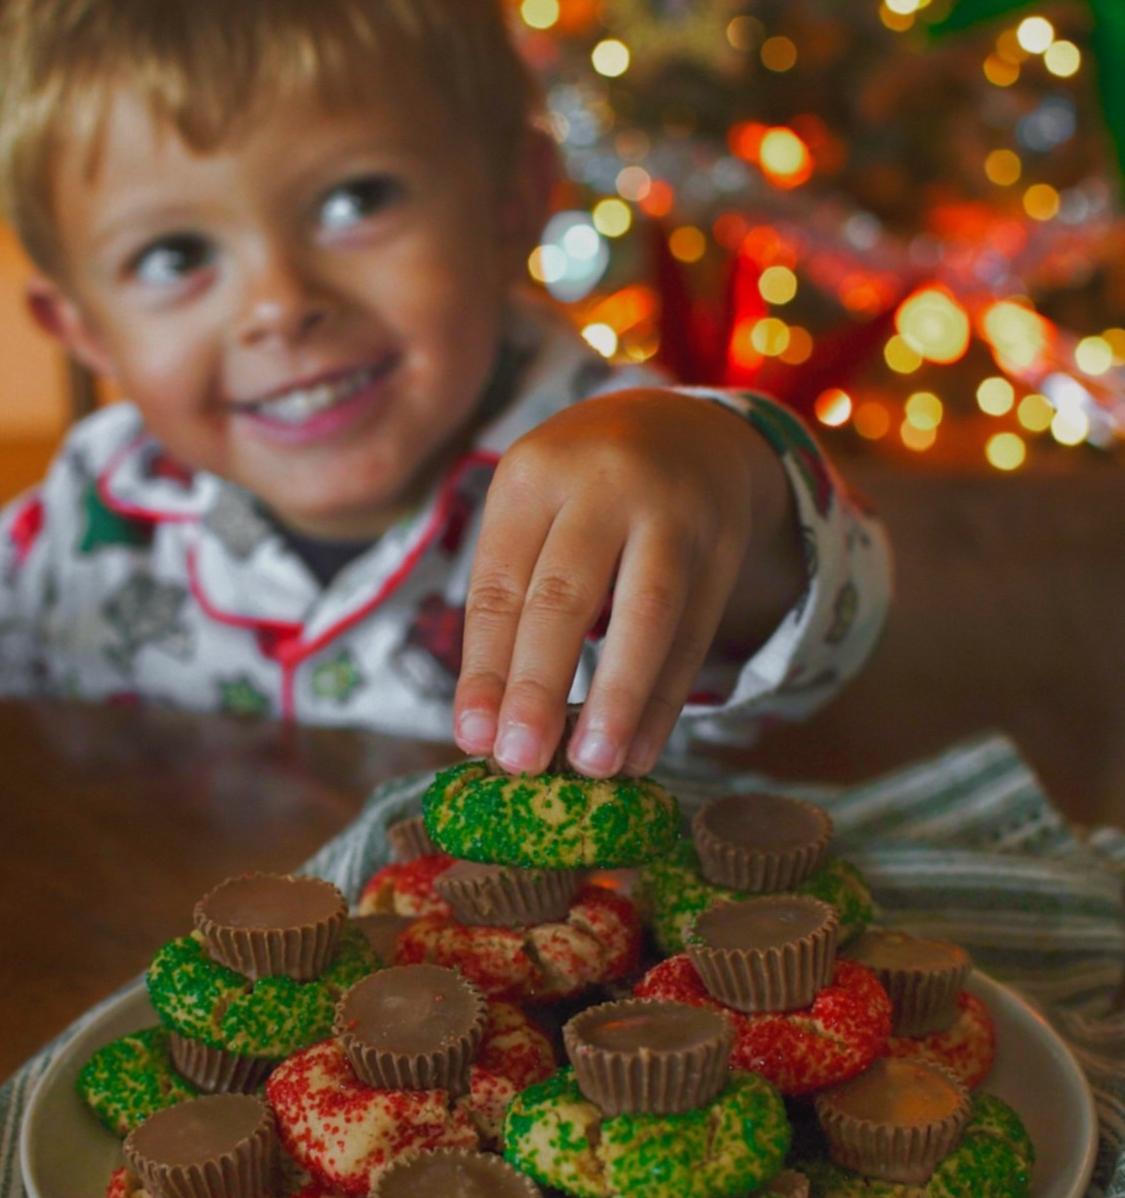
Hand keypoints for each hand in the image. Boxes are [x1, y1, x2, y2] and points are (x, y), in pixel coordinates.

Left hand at [453, 389, 804, 778]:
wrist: (688, 429)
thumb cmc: (581, 491)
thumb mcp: (533, 510)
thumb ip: (511, 597)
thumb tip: (489, 722)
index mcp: (533, 474)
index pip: (500, 584)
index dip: (485, 667)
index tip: (473, 737)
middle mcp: (604, 484)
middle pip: (566, 596)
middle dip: (540, 686)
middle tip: (521, 761)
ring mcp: (673, 512)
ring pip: (646, 614)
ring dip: (617, 699)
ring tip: (592, 767)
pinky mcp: (723, 547)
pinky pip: (693, 634)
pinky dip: (664, 700)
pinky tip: (638, 751)